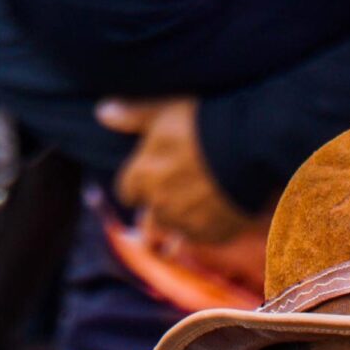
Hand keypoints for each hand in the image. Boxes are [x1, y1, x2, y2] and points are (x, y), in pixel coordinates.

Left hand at [98, 99, 255, 245]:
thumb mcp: (165, 111)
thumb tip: (101, 112)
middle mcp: (158, 206)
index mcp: (142, 177)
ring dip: (176, 224)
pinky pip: (200, 238)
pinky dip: (202, 230)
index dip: (136, 186)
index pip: (127, 191)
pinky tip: (210, 218)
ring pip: (173, 231)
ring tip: (188, 214)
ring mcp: (185, 224)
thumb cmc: (203, 123)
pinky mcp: (211, 235)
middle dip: (155, 210)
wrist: (247, 148)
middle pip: (149, 218)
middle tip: (171, 197)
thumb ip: (133, 115)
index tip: (145, 181)